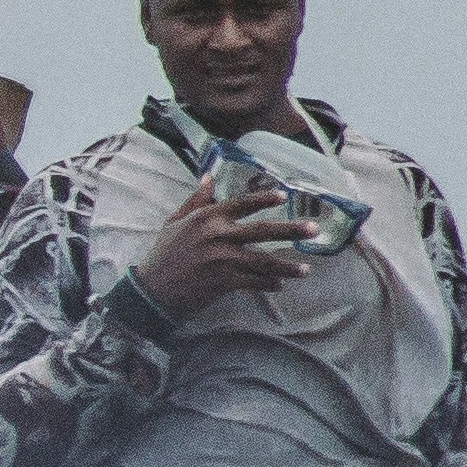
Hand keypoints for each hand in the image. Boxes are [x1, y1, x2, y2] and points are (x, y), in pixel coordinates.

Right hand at [134, 164, 313, 316]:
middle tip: (314, 229)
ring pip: (263, 261)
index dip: (264, 199)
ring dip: (286, 266)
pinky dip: (268, 284)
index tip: (285, 196)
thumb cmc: (163, 254)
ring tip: (305, 270)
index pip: (241, 204)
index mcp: (206, 219)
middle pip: (261, 231)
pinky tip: (280, 284)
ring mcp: (222, 260)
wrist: (152, 289)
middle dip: (290, 230)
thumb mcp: (175, 222)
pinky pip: (254, 282)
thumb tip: (209, 177)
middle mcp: (217, 236)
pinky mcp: (224, 282)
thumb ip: (196, 200)